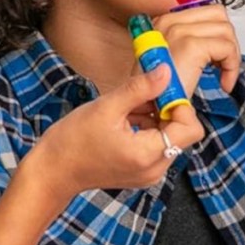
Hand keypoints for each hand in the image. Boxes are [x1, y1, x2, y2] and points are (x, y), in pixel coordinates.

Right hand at [30, 65, 204, 200]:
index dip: (179, 105)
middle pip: (181, 133)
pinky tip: (124, 124)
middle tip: (139, 98)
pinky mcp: (141, 173)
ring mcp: (148, 174)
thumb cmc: (73, 141)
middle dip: (165, 111)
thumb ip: (140, 88)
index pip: (190, 128)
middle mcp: (154, 169)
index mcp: (147, 154)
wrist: (53, 171)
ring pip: (169, 139)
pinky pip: (156, 148)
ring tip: (126, 112)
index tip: (160, 91)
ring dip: (154, 120)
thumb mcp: (107, 107)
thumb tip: (165, 71)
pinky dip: (146, 131)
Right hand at [154, 4, 241, 95]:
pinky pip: (227, 48)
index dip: (218, 34)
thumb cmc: (159, 94)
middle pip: (218, 14)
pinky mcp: (191, 46)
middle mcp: (168, 22)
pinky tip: (224, 84)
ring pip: (226, 30)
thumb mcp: (170, 62)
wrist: (150, 113)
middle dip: (228, 39)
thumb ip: (187, 44)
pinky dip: (232, 68)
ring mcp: (179, 31)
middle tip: (225, 64)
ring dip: (232, 56)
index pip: (206, 12)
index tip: (217, 59)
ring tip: (224, 76)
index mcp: (163, 22)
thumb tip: (214, 38)